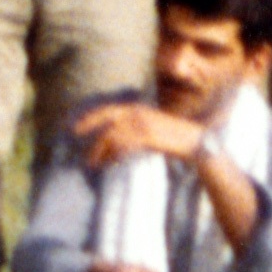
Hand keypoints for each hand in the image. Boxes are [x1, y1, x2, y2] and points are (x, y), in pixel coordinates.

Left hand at [71, 101, 203, 169]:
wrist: (195, 142)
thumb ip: (136, 128)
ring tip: (92, 163)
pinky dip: (114, 154)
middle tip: (75, 137)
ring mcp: (143, 123)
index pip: (110, 110)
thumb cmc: (174, 138)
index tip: (77, 126)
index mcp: (139, 108)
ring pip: (113, 134)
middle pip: (107, 118)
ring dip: (100, 149)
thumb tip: (116, 141)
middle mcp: (139, 112)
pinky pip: (124, 144)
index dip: (92, 117)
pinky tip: (109, 162)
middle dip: (89, 126)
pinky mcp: (148, 136)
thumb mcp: (152, 127)